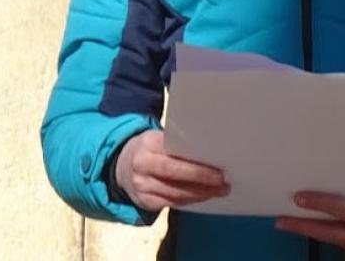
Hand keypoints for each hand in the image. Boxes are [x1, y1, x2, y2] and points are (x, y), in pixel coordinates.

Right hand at [113, 129, 228, 211]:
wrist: (121, 166)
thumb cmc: (149, 150)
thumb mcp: (156, 139)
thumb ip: (176, 145)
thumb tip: (209, 153)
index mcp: (147, 144)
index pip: (173, 156)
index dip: (196, 166)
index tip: (218, 169)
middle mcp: (141, 166)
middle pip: (175, 176)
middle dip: (202, 181)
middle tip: (223, 183)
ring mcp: (141, 186)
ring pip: (176, 194)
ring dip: (201, 194)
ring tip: (219, 191)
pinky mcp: (144, 202)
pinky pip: (172, 203)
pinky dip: (190, 201)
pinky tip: (203, 197)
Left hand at [275, 181, 344, 256]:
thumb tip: (336, 183)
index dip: (321, 204)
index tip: (298, 198)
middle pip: (332, 232)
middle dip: (305, 226)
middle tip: (280, 220)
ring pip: (333, 240)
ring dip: (309, 232)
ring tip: (285, 223)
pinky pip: (339, 243)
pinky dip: (322, 235)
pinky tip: (306, 227)